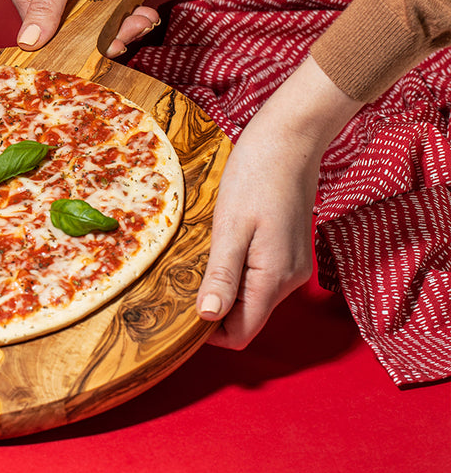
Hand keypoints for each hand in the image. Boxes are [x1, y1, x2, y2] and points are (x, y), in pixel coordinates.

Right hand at [4, 0, 159, 56]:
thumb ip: (46, 7)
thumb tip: (27, 44)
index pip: (47, 34)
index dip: (81, 46)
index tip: (114, 47)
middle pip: (72, 26)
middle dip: (109, 31)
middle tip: (138, 27)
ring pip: (90, 13)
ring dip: (120, 19)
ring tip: (144, 16)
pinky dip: (118, 2)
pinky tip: (139, 4)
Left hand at [196, 56, 363, 348]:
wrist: (290, 139)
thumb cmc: (256, 176)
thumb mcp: (231, 226)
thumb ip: (222, 275)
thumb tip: (207, 318)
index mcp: (274, 278)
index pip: (241, 333)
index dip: (209, 332)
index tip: (178, 313)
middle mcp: (290, 280)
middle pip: (248, 318)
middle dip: (215, 309)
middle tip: (182, 280)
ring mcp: (293, 265)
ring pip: (254, 298)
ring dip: (225, 288)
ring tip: (201, 256)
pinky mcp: (290, 250)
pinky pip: (260, 277)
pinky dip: (238, 271)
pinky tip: (223, 246)